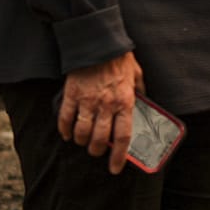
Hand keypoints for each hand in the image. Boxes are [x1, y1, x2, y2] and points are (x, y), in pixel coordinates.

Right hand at [59, 51, 143, 172]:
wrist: (98, 41)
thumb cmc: (119, 58)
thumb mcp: (137, 75)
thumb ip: (140, 92)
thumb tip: (144, 103)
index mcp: (125, 102)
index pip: (123, 136)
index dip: (119, 156)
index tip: (115, 168)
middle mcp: (106, 105)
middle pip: (100, 140)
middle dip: (97, 151)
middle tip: (97, 151)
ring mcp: (87, 101)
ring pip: (82, 133)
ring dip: (82, 142)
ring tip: (84, 142)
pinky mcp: (71, 94)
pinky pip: (65, 119)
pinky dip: (65, 130)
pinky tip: (67, 134)